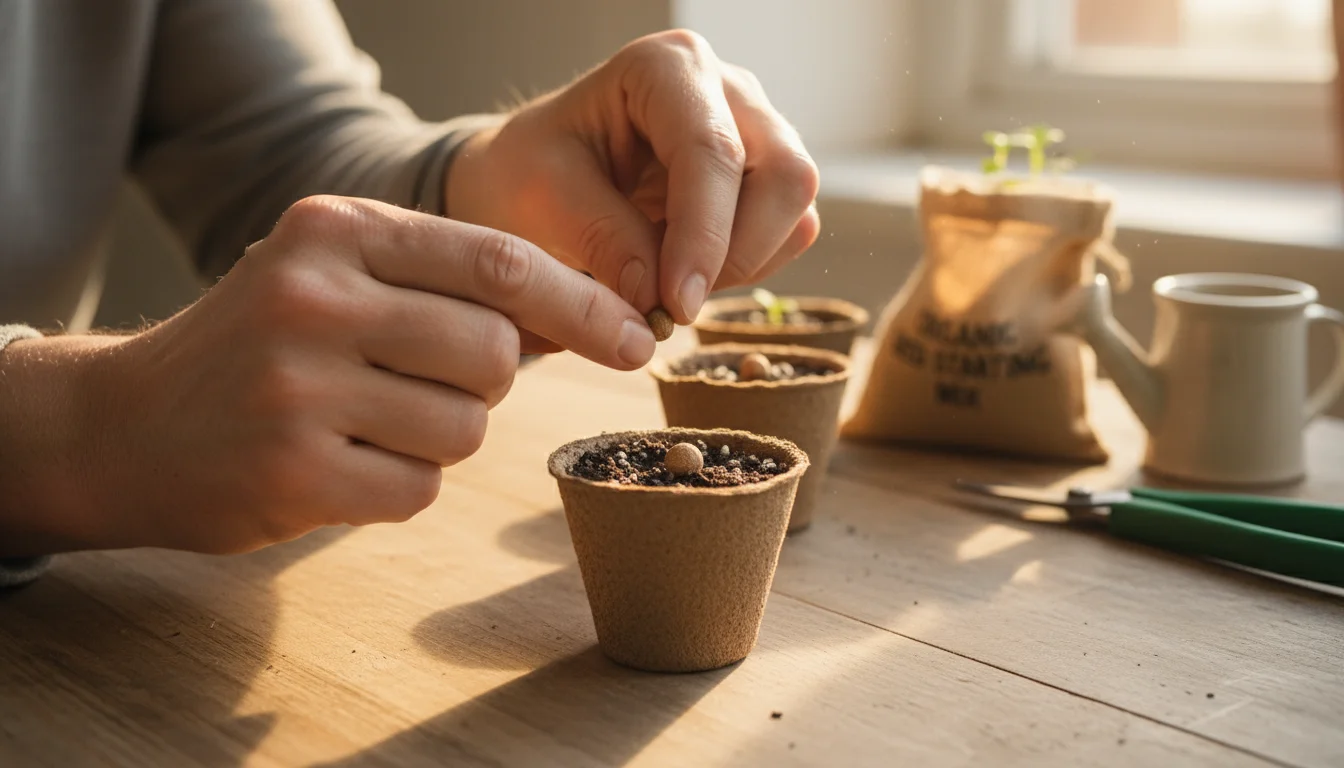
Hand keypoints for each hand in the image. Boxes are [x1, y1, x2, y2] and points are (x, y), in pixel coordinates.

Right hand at [0, 196, 654, 555]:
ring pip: (466, 428)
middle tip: (423, 383)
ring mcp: (297, 387)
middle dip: (486, 381)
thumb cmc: (264, 346)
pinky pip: (419, 488)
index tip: (637, 338)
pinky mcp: (291, 472)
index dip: (584, 304)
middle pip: (495, 353)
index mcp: (335, 228)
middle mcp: (313, 296)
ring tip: (367, 423)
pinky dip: (400, 485)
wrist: (126, 425)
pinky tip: (340, 465)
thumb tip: (596, 319)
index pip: (500, 262)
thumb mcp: (337, 276)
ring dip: (439, 437)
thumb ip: (447, 282)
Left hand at [446, 30, 821, 325]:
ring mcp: (756, 134)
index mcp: (664, 69)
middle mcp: (726, 90)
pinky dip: (745, 269)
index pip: (712, 151)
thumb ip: (602, 239)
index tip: (677, 304)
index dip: (703, 235)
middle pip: (784, 175)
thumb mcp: (540, 198)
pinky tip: (687, 275)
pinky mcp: (764, 180)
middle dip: (737, 253)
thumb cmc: (530, 173)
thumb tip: (658, 297)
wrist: (533, 181)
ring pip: (796, 210)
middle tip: (675, 306)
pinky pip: (787, 236)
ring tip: (669, 288)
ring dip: (742, 266)